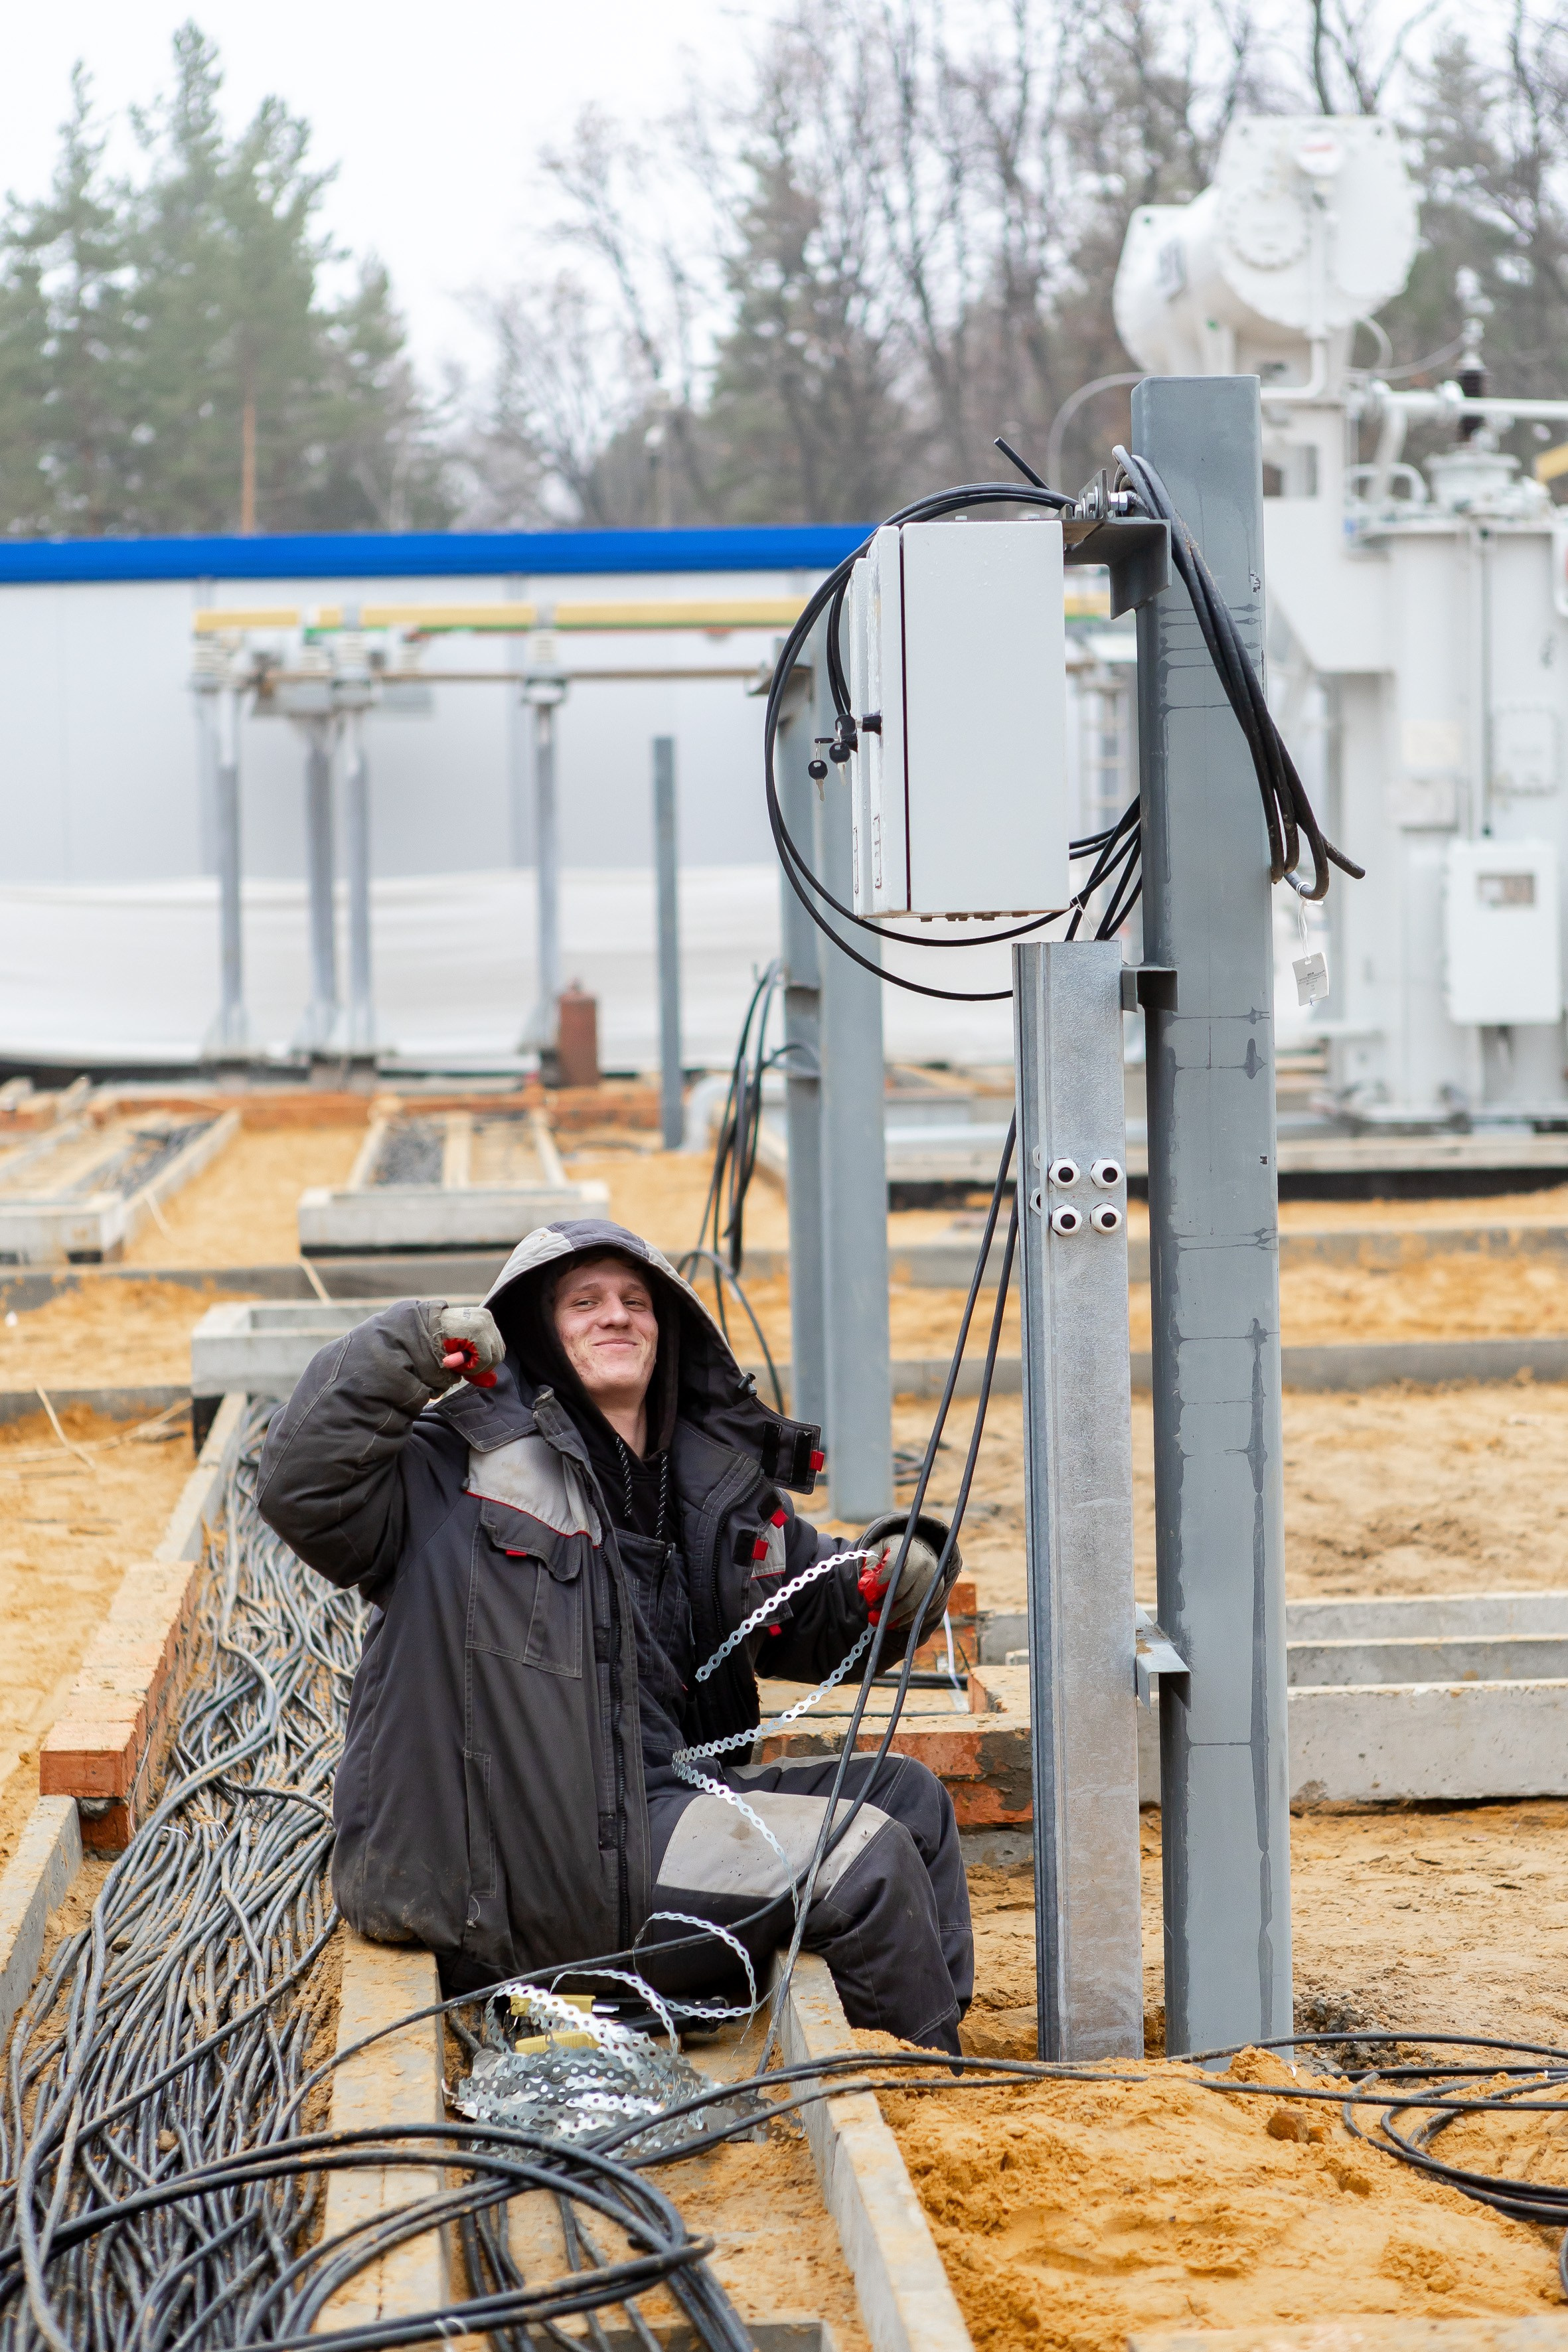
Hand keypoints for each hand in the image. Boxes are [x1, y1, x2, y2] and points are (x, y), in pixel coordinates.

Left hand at [435, 1306, 504, 1388]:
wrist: (433, 1317)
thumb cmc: (438, 1336)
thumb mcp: (444, 1352)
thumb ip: (456, 1363)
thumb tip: (462, 1373)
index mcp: (476, 1330)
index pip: (486, 1359)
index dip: (475, 1369)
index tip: (463, 1369)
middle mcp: (486, 1322)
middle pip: (497, 1355)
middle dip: (483, 1366)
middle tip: (468, 1367)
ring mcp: (487, 1317)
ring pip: (499, 1349)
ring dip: (487, 1358)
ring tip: (471, 1358)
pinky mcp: (487, 1316)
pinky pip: (497, 1340)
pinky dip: (489, 1349)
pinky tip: (476, 1350)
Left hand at [856, 1512, 959, 1636]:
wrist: (917, 1548)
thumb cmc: (892, 1551)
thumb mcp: (877, 1550)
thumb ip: (869, 1566)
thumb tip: (864, 1587)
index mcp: (906, 1549)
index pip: (892, 1569)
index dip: (879, 1585)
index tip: (868, 1597)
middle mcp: (923, 1562)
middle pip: (903, 1591)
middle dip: (885, 1605)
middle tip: (871, 1614)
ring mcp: (932, 1577)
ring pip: (913, 1605)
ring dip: (894, 1616)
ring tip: (879, 1621)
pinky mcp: (937, 1590)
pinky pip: (921, 1610)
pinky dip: (906, 1619)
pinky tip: (893, 1622)